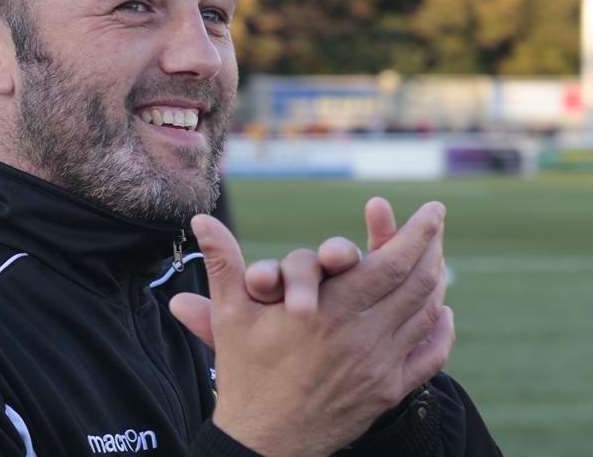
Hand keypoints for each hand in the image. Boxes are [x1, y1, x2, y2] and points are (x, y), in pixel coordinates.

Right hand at [175, 204, 451, 456]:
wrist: (263, 442)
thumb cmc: (244, 375)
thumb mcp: (230, 315)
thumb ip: (223, 262)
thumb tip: (202, 220)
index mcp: (326, 312)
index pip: (389, 263)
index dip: (415, 233)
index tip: (432, 209)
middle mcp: (361, 336)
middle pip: (415, 283)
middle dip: (431, 246)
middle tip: (437, 221)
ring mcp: (379, 366)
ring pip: (423, 314)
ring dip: (434, 281)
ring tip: (437, 257)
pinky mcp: (387, 391)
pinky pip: (429, 356)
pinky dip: (440, 330)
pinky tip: (441, 312)